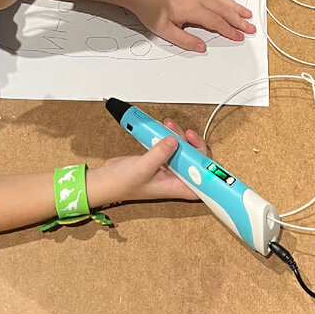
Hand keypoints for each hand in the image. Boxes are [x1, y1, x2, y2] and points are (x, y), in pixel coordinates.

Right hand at [89, 120, 209, 204]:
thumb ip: (159, 154)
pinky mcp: (158, 159)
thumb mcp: (142, 168)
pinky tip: (163, 127)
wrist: (104, 180)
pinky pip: (169, 146)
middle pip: (195, 163)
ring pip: (182, 151)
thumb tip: (174, 141)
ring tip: (170, 125)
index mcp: (175, 187)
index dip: (210, 173)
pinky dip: (168, 136)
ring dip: (179, 137)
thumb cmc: (121, 184)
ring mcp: (166, 168)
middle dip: (193, 146)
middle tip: (187, 134)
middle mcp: (174, 179)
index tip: (208, 158)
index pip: (202, 184)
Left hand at [128, 0, 255, 52]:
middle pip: (223, 9)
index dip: (229, 30)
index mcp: (190, 8)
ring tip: (247, 15)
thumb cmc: (150, 10)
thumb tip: (201, 47)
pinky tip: (231, 3)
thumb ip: (184, 40)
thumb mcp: (164, 31)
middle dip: (238, 20)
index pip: (215, 21)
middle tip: (250, 28)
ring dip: (235, 8)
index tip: (238, 36)